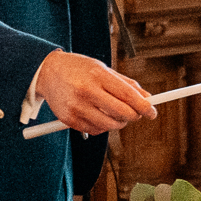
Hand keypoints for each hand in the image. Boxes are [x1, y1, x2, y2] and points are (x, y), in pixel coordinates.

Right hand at [34, 50, 156, 133]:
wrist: (47, 72)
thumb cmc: (79, 69)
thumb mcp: (103, 69)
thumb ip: (126, 84)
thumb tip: (147, 99)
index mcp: (98, 75)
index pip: (128, 95)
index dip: (144, 106)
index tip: (153, 112)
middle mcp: (87, 91)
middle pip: (122, 113)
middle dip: (134, 116)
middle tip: (136, 113)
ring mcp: (77, 107)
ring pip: (110, 125)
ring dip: (119, 123)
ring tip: (116, 114)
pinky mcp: (69, 119)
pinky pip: (95, 130)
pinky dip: (102, 127)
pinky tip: (99, 116)